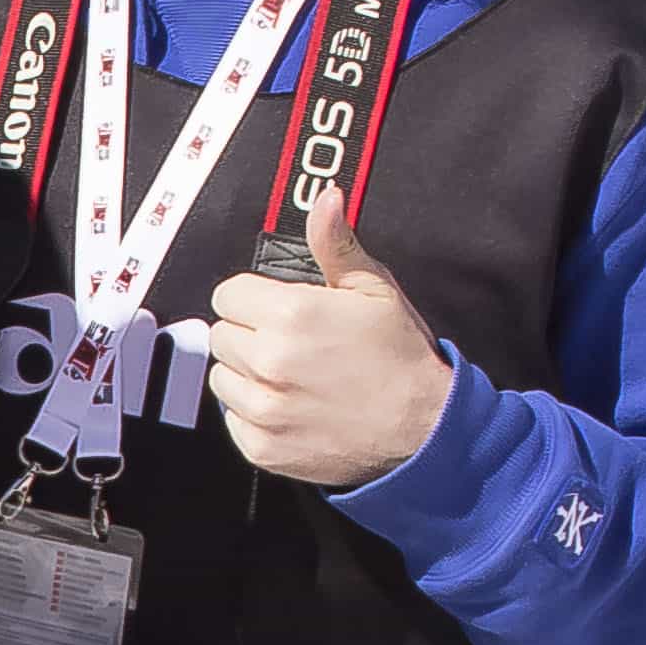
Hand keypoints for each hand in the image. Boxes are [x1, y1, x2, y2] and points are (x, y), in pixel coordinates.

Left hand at [206, 188, 454, 489]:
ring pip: (222, 376)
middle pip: (222, 334)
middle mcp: (268, 361)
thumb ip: (335, 244)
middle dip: (251, 335)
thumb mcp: (374, 290)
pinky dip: (254, 413)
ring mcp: (263, 407)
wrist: (424, 431)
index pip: (228, 295)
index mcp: (289, 315)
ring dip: (248, 374)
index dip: (254, 300)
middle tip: (293, 344)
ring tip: (294, 376)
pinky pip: (233, 418)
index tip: (278, 311)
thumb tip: (325, 198)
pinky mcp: (262, 446)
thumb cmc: (400, 357)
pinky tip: (292, 405)